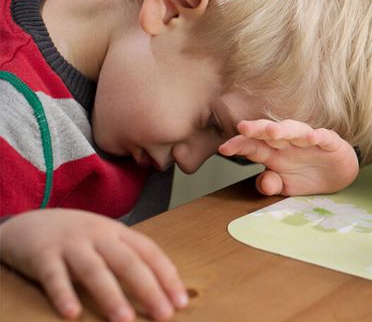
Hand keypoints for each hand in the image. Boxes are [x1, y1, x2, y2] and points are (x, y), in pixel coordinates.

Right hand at [0, 209, 187, 320]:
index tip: (180, 301)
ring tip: (125, 319)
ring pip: (94, 270)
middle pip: (127, 262)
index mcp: (118, 233)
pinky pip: (53, 276)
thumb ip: (129, 259)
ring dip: (111, 295)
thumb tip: (161, 291)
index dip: (167, 276)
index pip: (149, 253)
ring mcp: (70, 244)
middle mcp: (98, 236)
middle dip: (148, 289)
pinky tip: (72, 313)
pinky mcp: (42, 256)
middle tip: (163, 314)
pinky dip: (63, 294)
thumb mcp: (106, 241)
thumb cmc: (77, 238)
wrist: (28, 222)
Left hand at [218, 119, 358, 195]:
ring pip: (295, 130)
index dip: (239, 145)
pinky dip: (318, 136)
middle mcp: (288, 143)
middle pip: (270, 133)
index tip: (224, 148)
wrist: (338, 174)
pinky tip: (312, 137)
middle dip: (257, 129)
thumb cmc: (307, 176)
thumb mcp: (286, 187)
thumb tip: (263, 183)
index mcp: (273, 153)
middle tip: (243, 127)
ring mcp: (308, 140)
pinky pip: (323, 137)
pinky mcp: (330, 142)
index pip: (253, 146)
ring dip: (284, 129)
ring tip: (273, 132)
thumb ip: (272, 185)